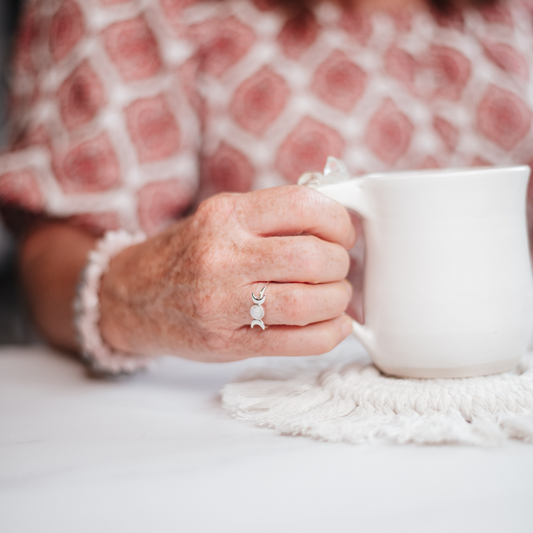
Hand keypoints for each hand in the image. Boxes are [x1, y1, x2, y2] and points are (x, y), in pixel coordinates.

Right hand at [99, 185, 355, 361]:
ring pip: (309, 302)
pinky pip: (297, 342)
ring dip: (338, 300)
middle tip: (337, 268)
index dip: (338, 221)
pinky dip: (330, 335)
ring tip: (334, 297)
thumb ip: (273, 218)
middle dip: (341, 264)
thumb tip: (336, 224)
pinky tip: (334, 325)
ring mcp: (223, 303)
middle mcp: (223, 255)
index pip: (304, 206)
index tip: (342, 235)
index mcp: (227, 215)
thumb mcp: (222, 219)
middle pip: (313, 258)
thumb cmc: (187, 254)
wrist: (134, 297)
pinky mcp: (228, 342)